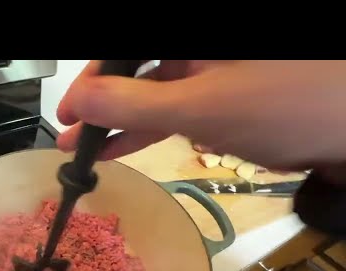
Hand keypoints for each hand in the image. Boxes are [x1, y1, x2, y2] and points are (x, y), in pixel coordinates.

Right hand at [56, 60, 345, 182]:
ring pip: (152, 88)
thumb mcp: (199, 107)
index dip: (92, 77)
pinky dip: (148, 127)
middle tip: (69, 132)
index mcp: (190, 38)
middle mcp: (196, 48)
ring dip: (118, 119)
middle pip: (135, 65)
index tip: (69, 111)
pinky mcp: (223, 90)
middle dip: (100, 100)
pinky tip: (121, 148)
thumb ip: (132, 105)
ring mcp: (211, 66)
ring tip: (83, 149)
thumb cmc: (284, 107)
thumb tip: (77, 101)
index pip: (125, 50)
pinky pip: (174, 104)